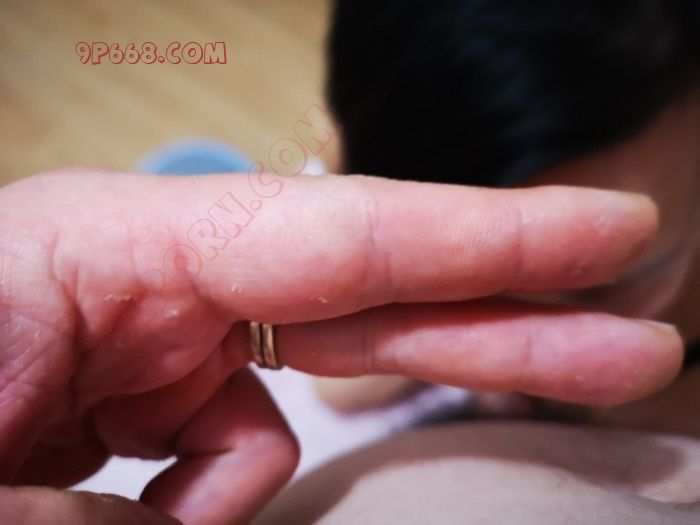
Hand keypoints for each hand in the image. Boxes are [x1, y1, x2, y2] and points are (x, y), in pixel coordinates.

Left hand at [0, 169, 682, 523]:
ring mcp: (160, 338)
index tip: (616, 232)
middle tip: (640, 344)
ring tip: (180, 499)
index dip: (500, 237)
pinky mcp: (147, 394)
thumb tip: (227, 501)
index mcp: (118, 248)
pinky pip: (232, 447)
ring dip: (302, 456)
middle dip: (514, 323)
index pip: (355, 234)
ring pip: (310, 378)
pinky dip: (214, 500)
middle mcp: (158, 278)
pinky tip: (155, 512)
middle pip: (380, 294)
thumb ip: (126, 494)